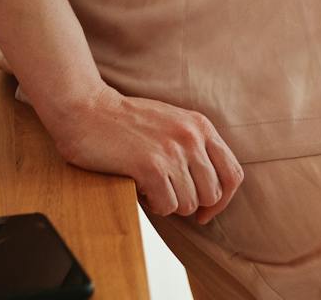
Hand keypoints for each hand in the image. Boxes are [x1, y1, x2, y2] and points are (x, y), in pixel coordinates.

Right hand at [42, 86, 244, 223]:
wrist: (88, 110)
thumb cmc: (125, 121)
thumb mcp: (172, 123)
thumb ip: (194, 146)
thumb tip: (211, 190)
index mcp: (201, 126)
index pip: (233, 174)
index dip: (223, 200)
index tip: (206, 211)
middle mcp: (192, 137)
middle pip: (213, 194)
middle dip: (191, 204)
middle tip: (169, 197)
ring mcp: (173, 151)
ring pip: (189, 204)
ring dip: (169, 204)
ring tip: (150, 187)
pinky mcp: (151, 167)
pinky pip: (167, 206)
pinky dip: (154, 205)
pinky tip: (141, 189)